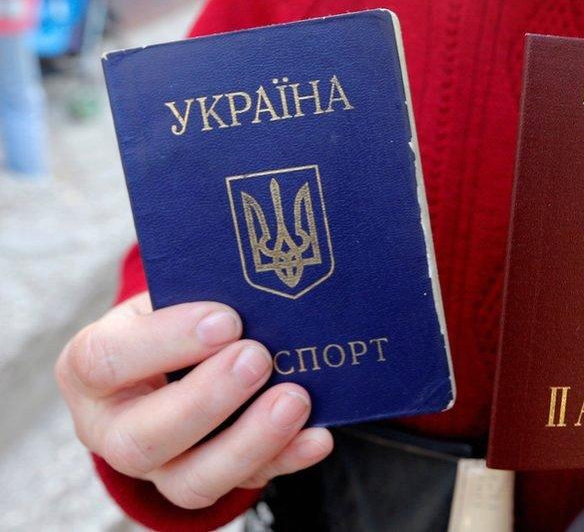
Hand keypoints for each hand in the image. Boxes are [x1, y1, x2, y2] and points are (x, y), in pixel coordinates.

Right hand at [55, 292, 332, 508]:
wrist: (176, 358)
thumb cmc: (171, 317)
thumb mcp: (165, 296)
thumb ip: (196, 292)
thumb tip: (259, 277)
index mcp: (88, 370)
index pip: (105, 362)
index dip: (165, 342)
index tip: (227, 320)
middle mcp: (111, 429)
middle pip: (142, 438)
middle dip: (208, 400)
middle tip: (259, 358)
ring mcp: (158, 467)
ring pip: (192, 480)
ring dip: (251, 440)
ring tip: (296, 399)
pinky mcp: (203, 482)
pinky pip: (244, 484)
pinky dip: (285, 459)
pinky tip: (317, 436)